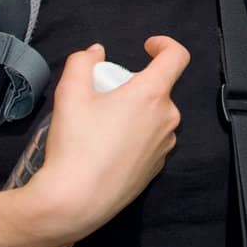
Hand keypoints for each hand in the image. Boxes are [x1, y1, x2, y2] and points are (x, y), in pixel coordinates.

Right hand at [23, 37, 187, 240]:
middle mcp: (167, 118)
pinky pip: (150, 140)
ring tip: (101, 126)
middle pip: (158, 89)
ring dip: (135, 112)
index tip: (147, 47)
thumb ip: (81, 63)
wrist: (77, 201)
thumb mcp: (69, 93)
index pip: (176, 57)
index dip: (164, 45)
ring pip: (154, 116)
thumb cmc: (76, 145)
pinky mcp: (157, 167)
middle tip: (103, 97)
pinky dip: (135, 136)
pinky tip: (107, 149)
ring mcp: (164, 145)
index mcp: (152, 95)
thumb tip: (94, 53)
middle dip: (134, 86)